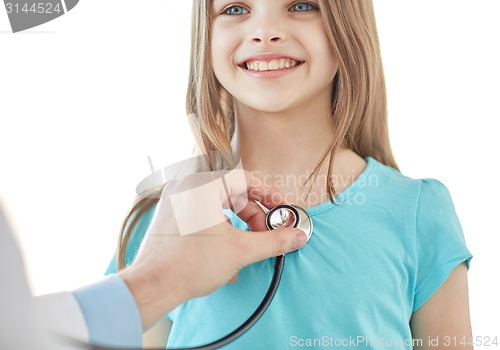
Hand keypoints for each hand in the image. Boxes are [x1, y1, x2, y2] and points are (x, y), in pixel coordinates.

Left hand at [118, 169, 306, 327]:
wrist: (151, 287)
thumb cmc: (187, 265)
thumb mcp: (240, 251)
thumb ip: (273, 241)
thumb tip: (296, 236)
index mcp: (202, 185)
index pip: (244, 179)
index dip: (268, 194)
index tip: (281, 207)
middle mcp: (186, 187)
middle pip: (232, 194)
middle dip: (252, 217)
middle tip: (265, 234)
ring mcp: (176, 202)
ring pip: (218, 207)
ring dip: (237, 229)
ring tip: (244, 252)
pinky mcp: (170, 217)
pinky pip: (202, 217)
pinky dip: (219, 232)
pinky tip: (224, 258)